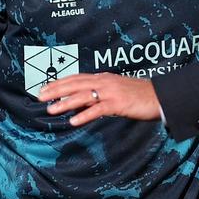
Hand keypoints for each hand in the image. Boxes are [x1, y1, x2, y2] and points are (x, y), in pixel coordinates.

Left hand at [37, 73, 161, 125]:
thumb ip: (97, 95)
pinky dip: (84, 114)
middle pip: (75, 84)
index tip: (44, 88)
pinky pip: (98, 109)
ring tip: (51, 109)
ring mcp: (111, 92)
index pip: (76, 78)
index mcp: (102, 78)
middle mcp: (104, 82)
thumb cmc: (138, 95)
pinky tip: (73, 121)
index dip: (59, 82)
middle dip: (56, 90)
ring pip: (83, 96)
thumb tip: (79, 103)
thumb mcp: (115, 91)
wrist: (160, 96)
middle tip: (39, 96)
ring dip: (65, 103)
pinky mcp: (118, 103)